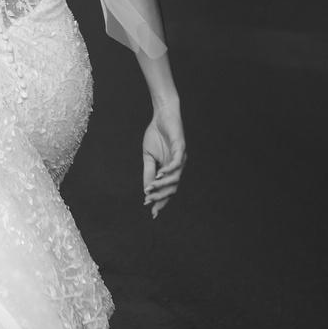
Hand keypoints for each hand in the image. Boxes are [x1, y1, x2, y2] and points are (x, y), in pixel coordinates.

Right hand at [142, 102, 184, 218]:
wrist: (162, 115)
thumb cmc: (156, 134)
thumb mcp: (148, 156)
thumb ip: (149, 172)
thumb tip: (146, 189)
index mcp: (170, 170)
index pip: (167, 189)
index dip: (161, 201)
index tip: (152, 213)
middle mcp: (178, 167)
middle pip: (172, 188)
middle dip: (161, 197)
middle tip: (149, 202)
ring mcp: (181, 158)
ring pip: (175, 178)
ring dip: (162, 185)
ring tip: (150, 189)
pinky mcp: (181, 148)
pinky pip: (176, 163)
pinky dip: (168, 171)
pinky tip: (160, 175)